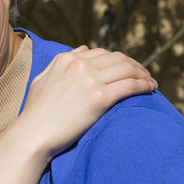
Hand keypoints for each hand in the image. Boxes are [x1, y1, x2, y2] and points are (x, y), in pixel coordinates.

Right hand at [19, 46, 156, 160]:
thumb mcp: (43, 79)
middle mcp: (79, 65)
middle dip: (134, 65)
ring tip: (150, 82)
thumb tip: (83, 48)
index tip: (127, 68)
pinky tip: (151, 88)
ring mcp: (90, 80)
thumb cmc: (35, 113)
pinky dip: (144, 84)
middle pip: (117, 58)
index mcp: (66, 59)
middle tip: (144, 74)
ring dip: (143, 73)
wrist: (32, 135)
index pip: (100, 53)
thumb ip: (61, 62)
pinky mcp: (99, 98)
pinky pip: (130, 85)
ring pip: (127, 69)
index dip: (117, 60)